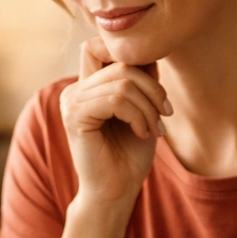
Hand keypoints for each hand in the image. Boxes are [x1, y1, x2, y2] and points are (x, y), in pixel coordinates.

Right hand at [59, 38, 170, 212]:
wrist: (117, 192)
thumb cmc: (130, 155)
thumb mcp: (143, 108)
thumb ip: (141, 79)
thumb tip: (151, 48)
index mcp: (87, 86)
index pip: (102, 45)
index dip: (131, 56)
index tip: (154, 89)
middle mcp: (74, 89)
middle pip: (121, 62)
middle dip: (152, 87)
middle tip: (164, 115)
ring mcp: (71, 102)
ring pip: (122, 82)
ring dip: (148, 107)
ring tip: (154, 129)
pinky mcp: (74, 116)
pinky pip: (115, 99)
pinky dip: (137, 115)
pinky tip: (141, 133)